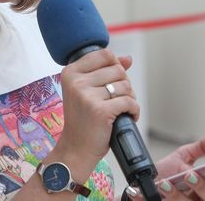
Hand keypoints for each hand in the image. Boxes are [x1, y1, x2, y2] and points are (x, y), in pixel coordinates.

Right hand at [53, 50, 138, 179]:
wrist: (75, 149)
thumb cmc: (83, 119)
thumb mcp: (86, 91)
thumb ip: (105, 71)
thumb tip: (127, 58)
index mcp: (70, 72)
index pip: (104, 54)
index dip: (115, 65)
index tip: (112, 81)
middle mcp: (76, 82)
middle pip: (118, 70)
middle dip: (124, 84)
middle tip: (116, 100)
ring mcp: (87, 96)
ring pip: (125, 85)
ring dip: (130, 98)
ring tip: (121, 109)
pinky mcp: (100, 111)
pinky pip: (129, 102)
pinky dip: (134, 110)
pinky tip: (127, 116)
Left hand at [153, 132, 204, 199]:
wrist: (145, 181)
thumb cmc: (169, 171)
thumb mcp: (185, 155)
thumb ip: (203, 146)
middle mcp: (201, 196)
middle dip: (203, 186)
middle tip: (191, 175)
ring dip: (179, 194)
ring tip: (169, 181)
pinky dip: (166, 196)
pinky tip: (159, 186)